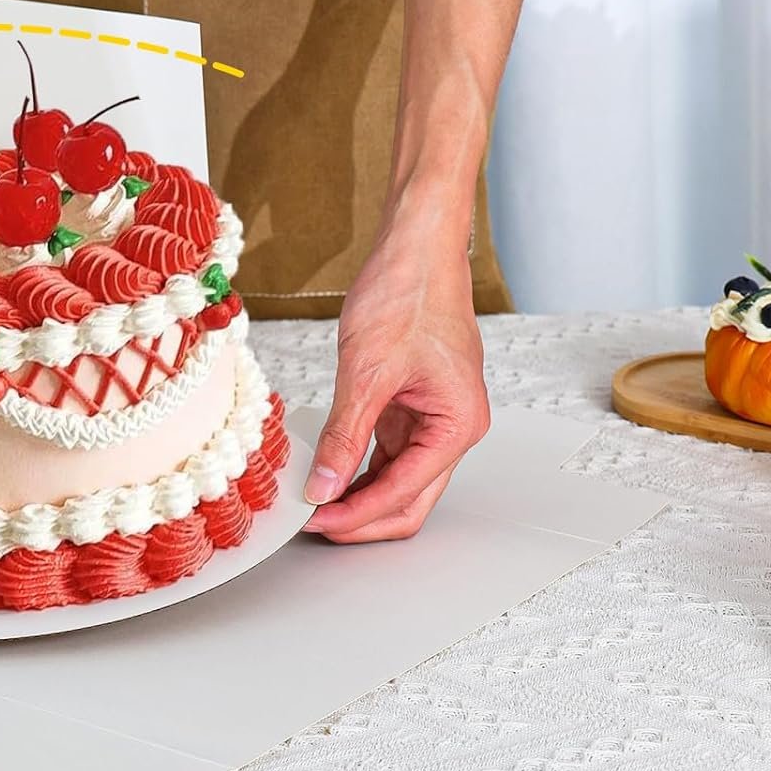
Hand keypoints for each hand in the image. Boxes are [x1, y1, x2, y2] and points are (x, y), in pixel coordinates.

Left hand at [302, 213, 488, 541]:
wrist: (416, 247)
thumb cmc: (409, 293)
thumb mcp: (367, 371)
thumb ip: (346, 435)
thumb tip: (326, 485)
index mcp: (457, 424)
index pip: (405, 493)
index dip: (357, 514)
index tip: (315, 520)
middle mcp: (452, 427)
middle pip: (409, 499)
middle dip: (362, 517)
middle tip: (313, 523)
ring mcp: (433, 417)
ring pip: (398, 480)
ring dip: (359, 495)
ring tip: (314, 501)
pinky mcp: (411, 404)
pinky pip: (388, 452)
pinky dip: (360, 466)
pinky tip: (328, 471)